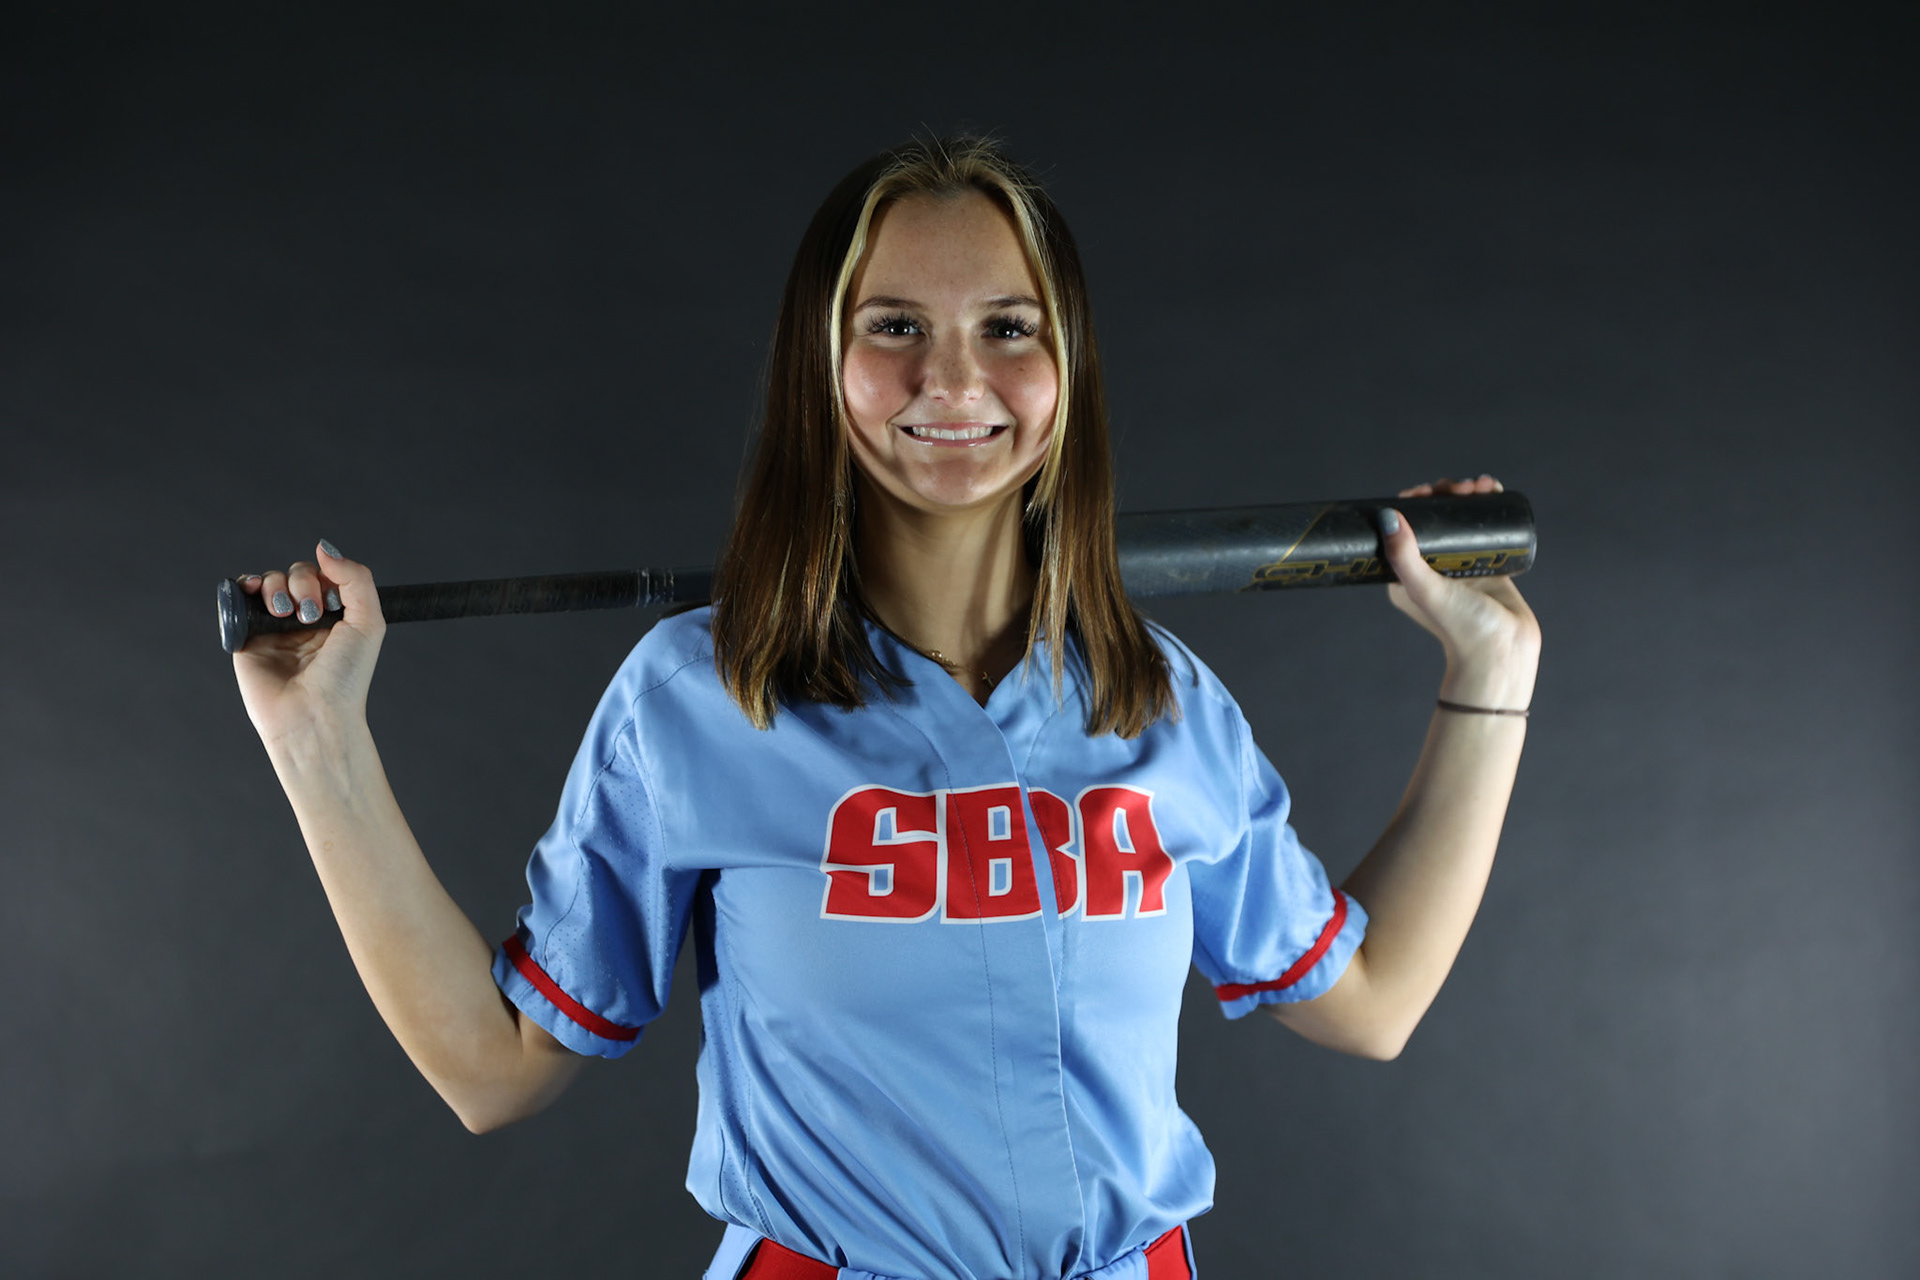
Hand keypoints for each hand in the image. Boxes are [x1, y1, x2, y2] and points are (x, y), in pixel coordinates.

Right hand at [231, 539, 386, 746]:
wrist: (312, 715)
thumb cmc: (345, 677)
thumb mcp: (368, 623)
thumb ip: (355, 579)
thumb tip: (324, 548)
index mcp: (334, 618)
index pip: (325, 576)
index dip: (325, 576)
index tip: (329, 602)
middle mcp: (304, 621)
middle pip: (296, 574)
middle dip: (301, 583)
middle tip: (309, 614)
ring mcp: (274, 628)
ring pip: (269, 581)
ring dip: (276, 585)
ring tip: (282, 611)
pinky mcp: (246, 637)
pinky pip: (239, 598)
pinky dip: (244, 586)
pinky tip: (254, 592)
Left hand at [1379, 476, 1540, 709]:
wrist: (1503, 652)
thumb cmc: (1461, 627)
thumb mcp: (1426, 588)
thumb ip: (1404, 557)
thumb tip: (1387, 516)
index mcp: (1405, 575)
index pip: (1403, 528)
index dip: (1415, 502)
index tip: (1430, 490)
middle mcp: (1429, 568)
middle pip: (1433, 518)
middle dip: (1447, 494)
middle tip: (1465, 487)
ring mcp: (1458, 566)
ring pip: (1459, 519)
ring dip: (1469, 496)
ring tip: (1485, 486)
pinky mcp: (1486, 565)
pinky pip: (1483, 528)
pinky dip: (1487, 506)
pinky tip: (1494, 490)